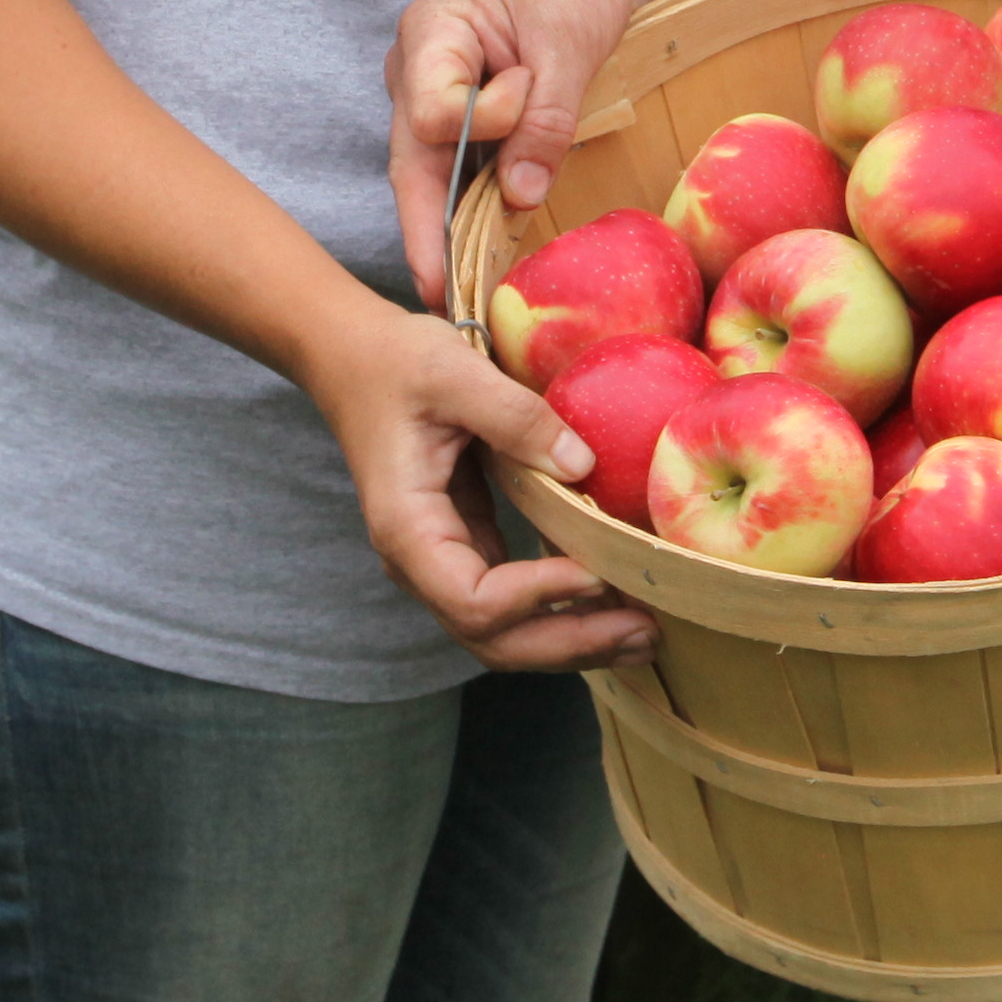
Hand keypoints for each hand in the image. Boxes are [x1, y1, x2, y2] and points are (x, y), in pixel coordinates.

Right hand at [314, 287, 657, 675]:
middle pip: (493, 639)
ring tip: (645, 635)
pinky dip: (563, 609)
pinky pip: (515, 601)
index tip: (600, 574)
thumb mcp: (454, 372)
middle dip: (571, 642)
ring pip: (505, 633)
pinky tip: (617, 602)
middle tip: (646, 631)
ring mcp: (443, 561)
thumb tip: (583, 466)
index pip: (474, 599)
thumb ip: (516, 416)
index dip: (538, 597)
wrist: (355, 359)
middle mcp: (420, 562)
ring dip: (573, 640)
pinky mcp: (469, 547)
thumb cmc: (396, 362)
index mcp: (407, 528)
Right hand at [382, 0, 650, 305]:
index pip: (432, 114)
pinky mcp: (458, 113)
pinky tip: (479, 250)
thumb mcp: (568, 46)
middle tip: (439, 296)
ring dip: (454, 219)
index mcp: (429, 34)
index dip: (484, 124)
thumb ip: (543, 120)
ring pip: (433, 170)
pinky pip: (457, 166)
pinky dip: (472, 201)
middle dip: (429, 226)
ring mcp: (430, 93)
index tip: (528, 93)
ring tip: (458, 290)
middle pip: (414, 158)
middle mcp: (414, 69)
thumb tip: (517, 199)